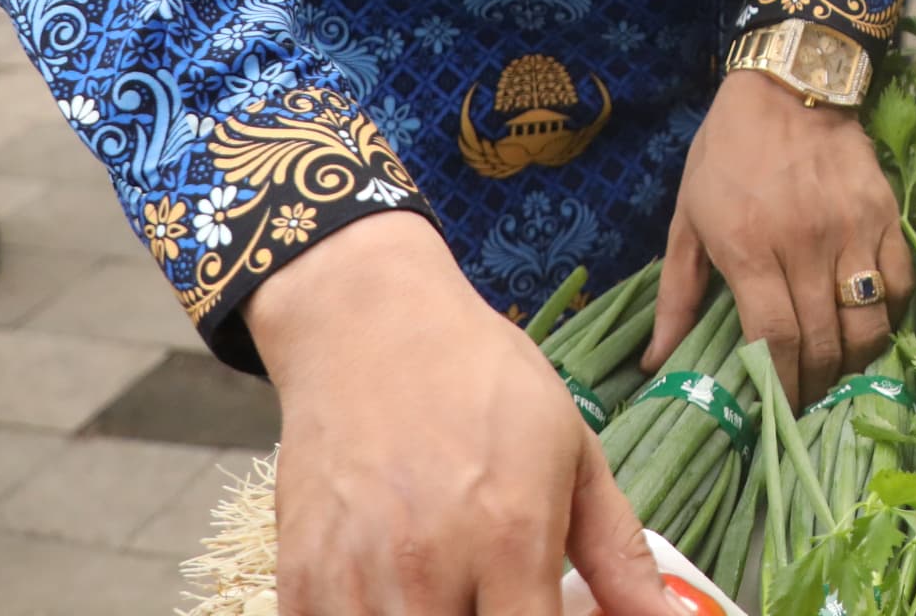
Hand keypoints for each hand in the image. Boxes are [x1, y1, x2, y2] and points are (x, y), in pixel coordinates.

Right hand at [243, 211, 665, 615]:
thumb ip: (618, 553)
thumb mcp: (572, 450)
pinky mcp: (298, 581)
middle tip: (497, 599)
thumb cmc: (482, 381)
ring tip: (453, 593)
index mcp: (509, 536)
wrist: (369, 327)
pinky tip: (395, 595)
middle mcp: (428, 568)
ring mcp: (354, 580)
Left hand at [651, 67, 911, 408]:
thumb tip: (656, 362)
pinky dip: (890, 315)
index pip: (776, 339)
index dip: (781, 386)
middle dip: (816, 385)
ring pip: (869, 321)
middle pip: (825, 340)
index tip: (777, 412)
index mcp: (750, 248)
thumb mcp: (687, 217)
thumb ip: (676, 293)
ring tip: (840, 374)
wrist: (790, 82)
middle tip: (807, 403)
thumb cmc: (727, 152)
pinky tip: (871, 326)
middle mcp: (806, 244)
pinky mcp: (886, 214)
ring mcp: (853, 229)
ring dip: (856, 361)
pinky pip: (900, 283)